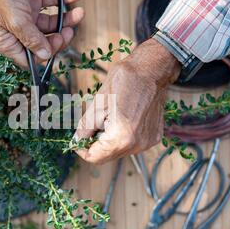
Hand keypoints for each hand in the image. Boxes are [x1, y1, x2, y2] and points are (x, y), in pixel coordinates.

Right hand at [0, 0, 83, 66]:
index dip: (46, 53)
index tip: (58, 42)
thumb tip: (45, 55)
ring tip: (79, 12)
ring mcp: (24, 14)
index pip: (29, 58)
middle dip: (59, 37)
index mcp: (4, 41)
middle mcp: (13, 30)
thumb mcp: (17, 21)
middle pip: (42, 42)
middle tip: (70, 30)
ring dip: (66, 19)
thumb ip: (32, 40)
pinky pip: (50, 2)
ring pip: (49, 23)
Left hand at [74, 38, 180, 163]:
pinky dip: (123, 136)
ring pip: (119, 151)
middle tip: (93, 124)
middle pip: (107, 156)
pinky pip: (132, 144)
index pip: (94, 158)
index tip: (78, 138)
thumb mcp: (97, 104)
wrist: (151, 70)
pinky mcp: (154, 137)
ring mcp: (147, 142)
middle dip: (96, 144)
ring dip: (109, 140)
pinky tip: (124, 118)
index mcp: (121, 138)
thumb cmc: (124, 81)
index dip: (82, 150)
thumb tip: (75, 142)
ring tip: (110, 118)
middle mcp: (137, 145)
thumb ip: (84, 128)